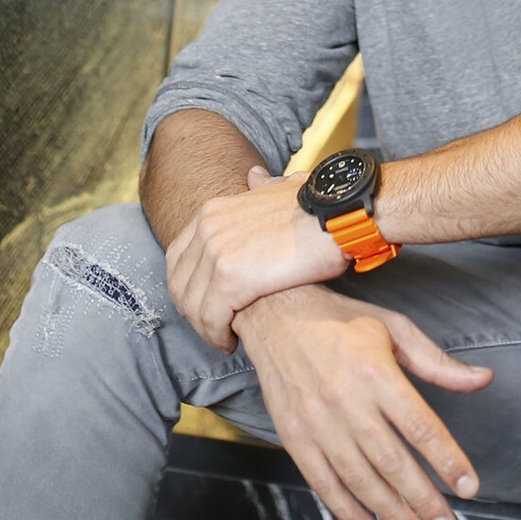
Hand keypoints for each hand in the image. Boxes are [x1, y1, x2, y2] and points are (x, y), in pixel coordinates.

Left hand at [166, 166, 349, 350]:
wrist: (341, 216)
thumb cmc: (320, 208)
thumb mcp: (284, 189)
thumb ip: (263, 187)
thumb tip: (254, 177)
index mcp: (213, 212)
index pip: (179, 259)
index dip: (189, 289)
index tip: (207, 306)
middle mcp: (207, 229)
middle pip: (181, 285)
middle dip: (195, 313)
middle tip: (216, 329)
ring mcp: (216, 253)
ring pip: (194, 306)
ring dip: (206, 329)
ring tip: (226, 340)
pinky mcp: (231, 279)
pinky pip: (211, 318)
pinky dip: (218, 335)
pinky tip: (232, 342)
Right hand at [234, 286, 492, 519]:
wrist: (275, 313)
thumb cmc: (341, 320)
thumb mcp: (395, 328)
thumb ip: (437, 362)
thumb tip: (482, 379)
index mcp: (376, 372)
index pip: (420, 426)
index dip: (448, 461)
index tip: (469, 486)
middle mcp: (347, 400)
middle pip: (392, 460)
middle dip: (423, 499)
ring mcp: (317, 421)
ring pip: (358, 477)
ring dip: (389, 510)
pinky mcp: (293, 434)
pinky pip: (321, 480)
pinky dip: (344, 508)